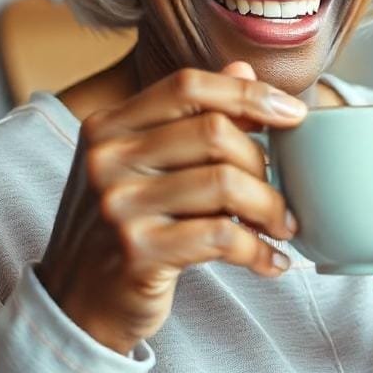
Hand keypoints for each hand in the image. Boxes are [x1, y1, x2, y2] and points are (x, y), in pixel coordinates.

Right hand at [37, 62, 304, 354]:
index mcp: (108, 124)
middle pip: (214, 132)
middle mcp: (107, 157)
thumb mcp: (142, 164)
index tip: (293, 114)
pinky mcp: (138, 251)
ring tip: (283, 227)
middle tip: (280, 194)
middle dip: (263, 163)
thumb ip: (190, 115)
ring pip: (225, 183)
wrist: (78, 303)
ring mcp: (118, 204)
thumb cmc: (124, 226)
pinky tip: (271, 260)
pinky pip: (221, 236)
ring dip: (270, 207)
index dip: (248, 93)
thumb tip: (244, 69)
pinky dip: (258, 249)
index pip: (188, 85)